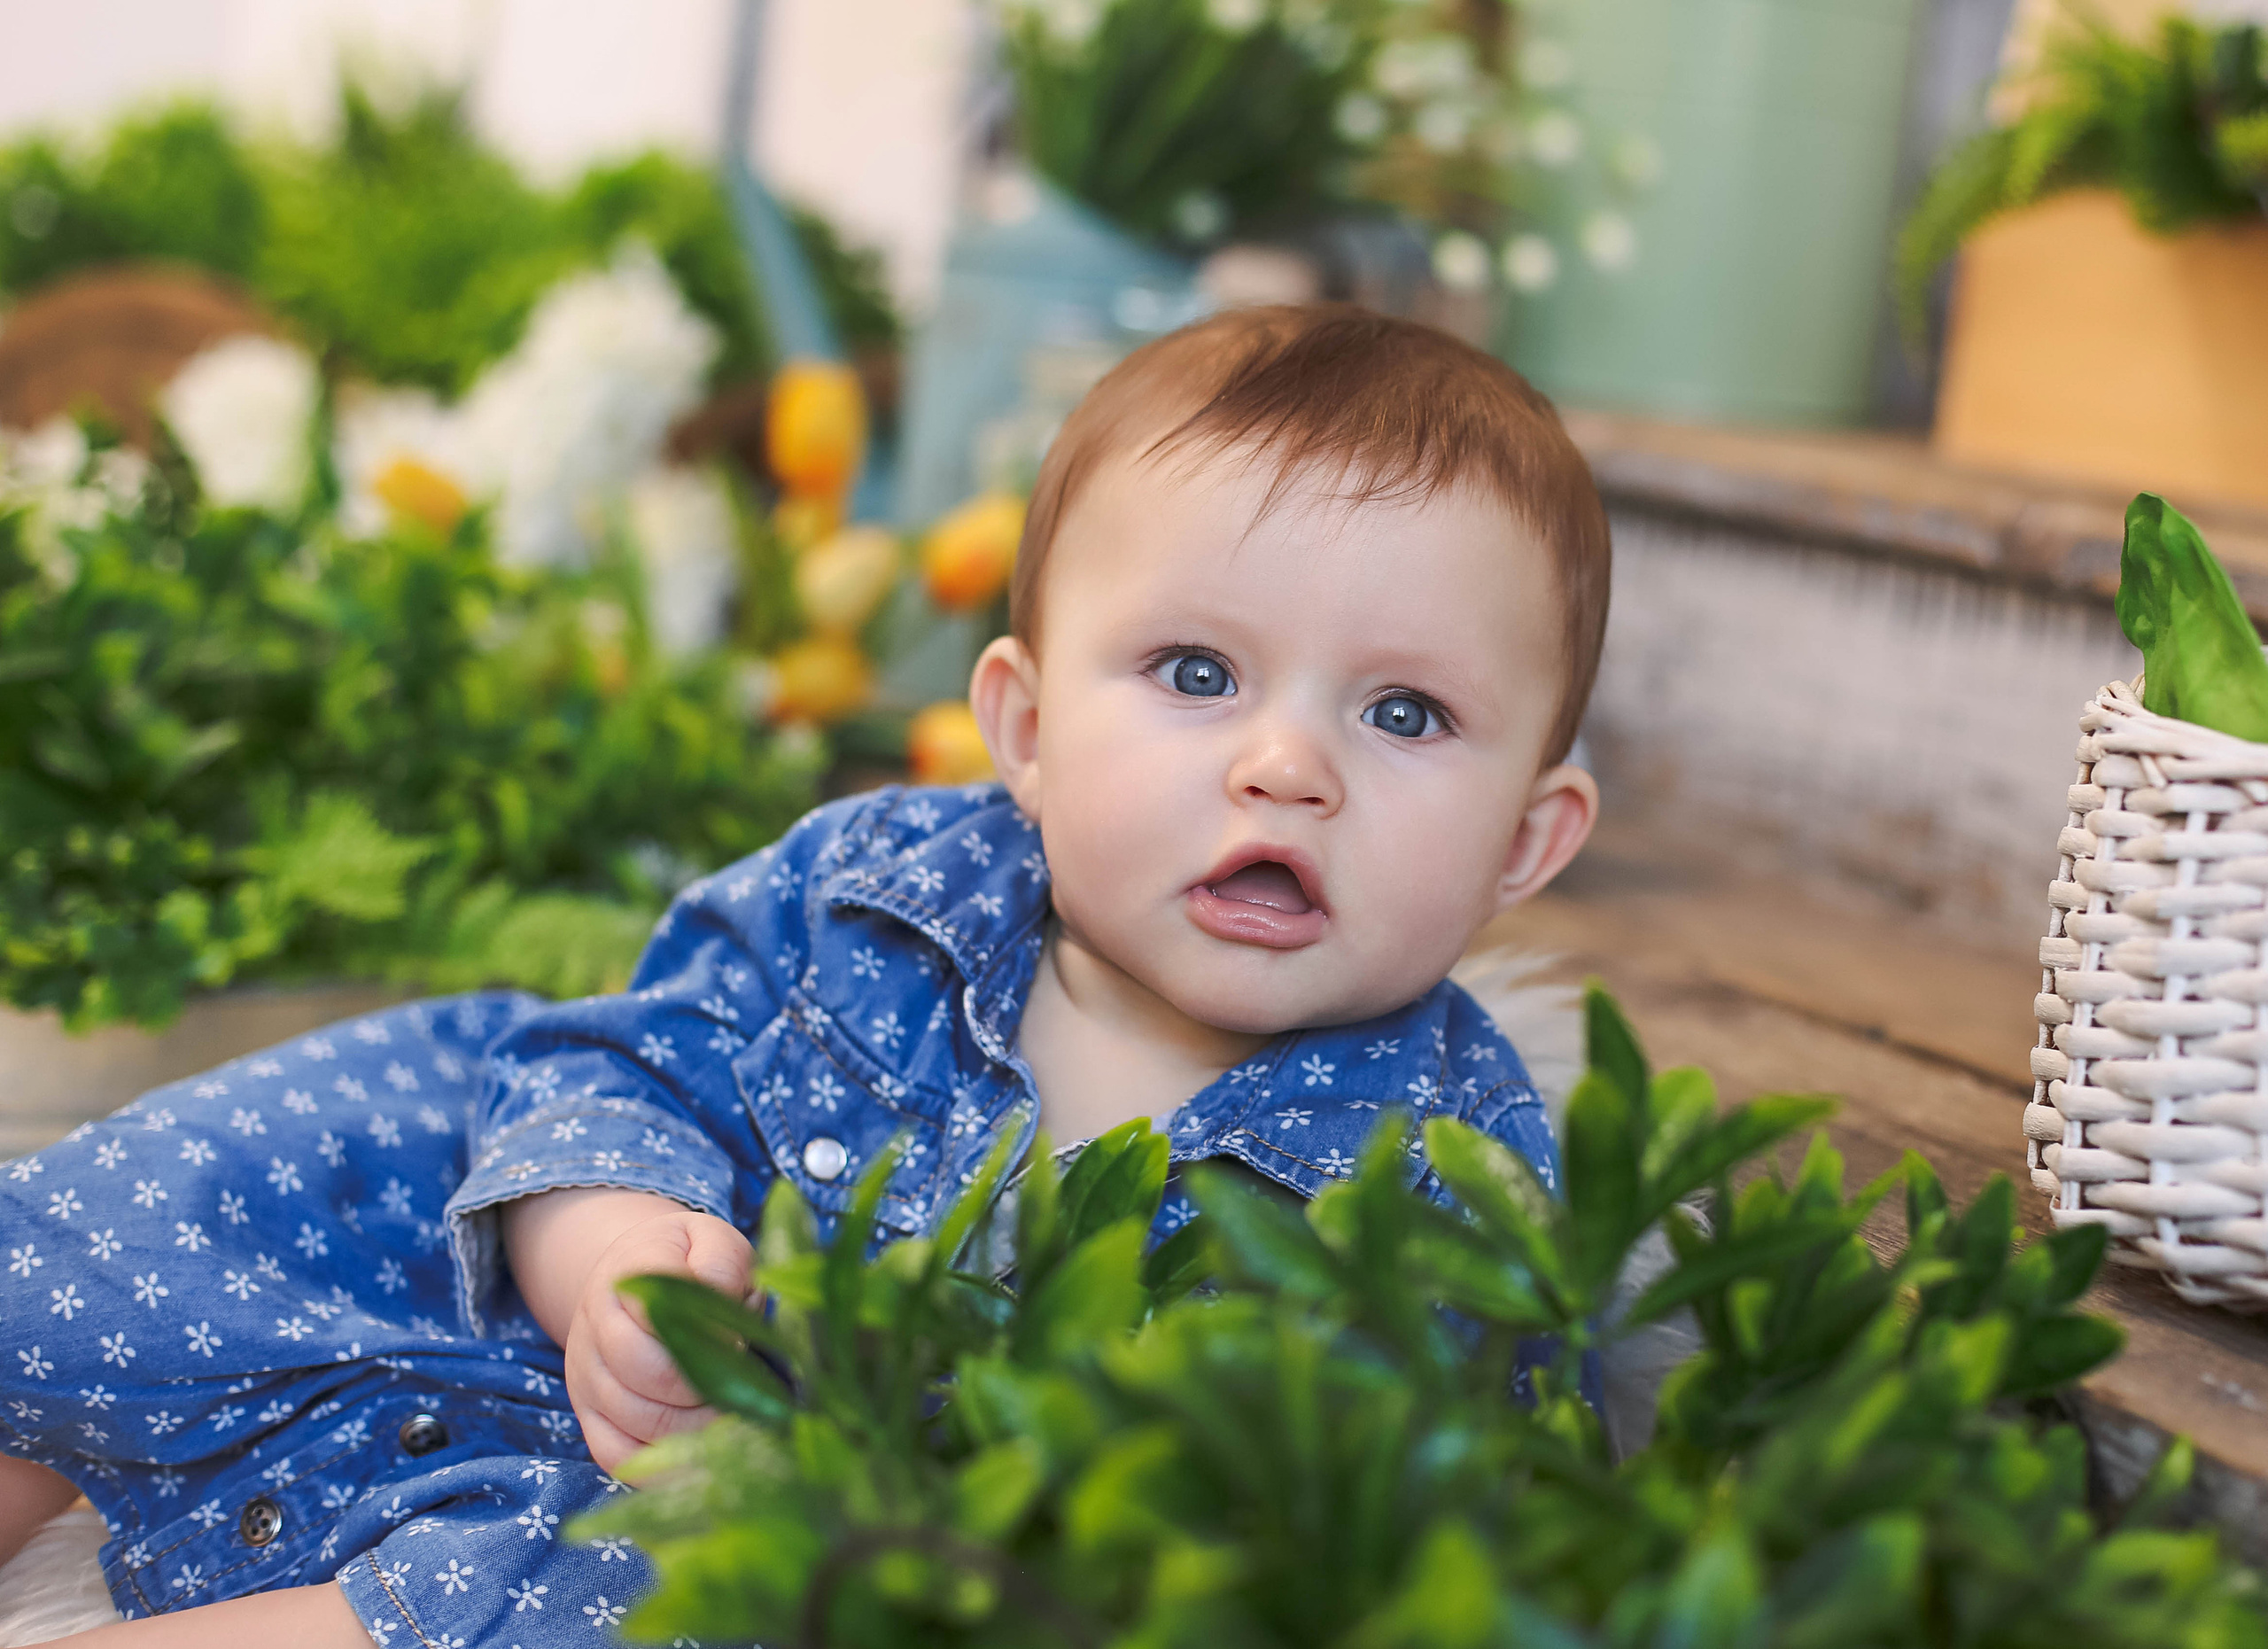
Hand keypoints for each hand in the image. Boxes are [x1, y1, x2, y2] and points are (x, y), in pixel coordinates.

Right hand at [559, 1207, 752, 1472]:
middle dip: (709, 1388)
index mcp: (624, 1278)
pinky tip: (705, 1465)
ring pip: (638, 1422)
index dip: (712, 1338)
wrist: (634, 1277)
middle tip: (752, 1393)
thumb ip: (721, 1263)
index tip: (747, 1345)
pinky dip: (661, 1470)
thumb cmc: (687, 1262)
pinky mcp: (590, 1419)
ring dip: (697, 1429)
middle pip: (649, 1374)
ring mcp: (586, 1379)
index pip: (660, 1317)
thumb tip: (724, 1301)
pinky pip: (617, 1459)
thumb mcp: (710, 1240)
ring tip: (740, 1423)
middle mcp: (593, 1329)